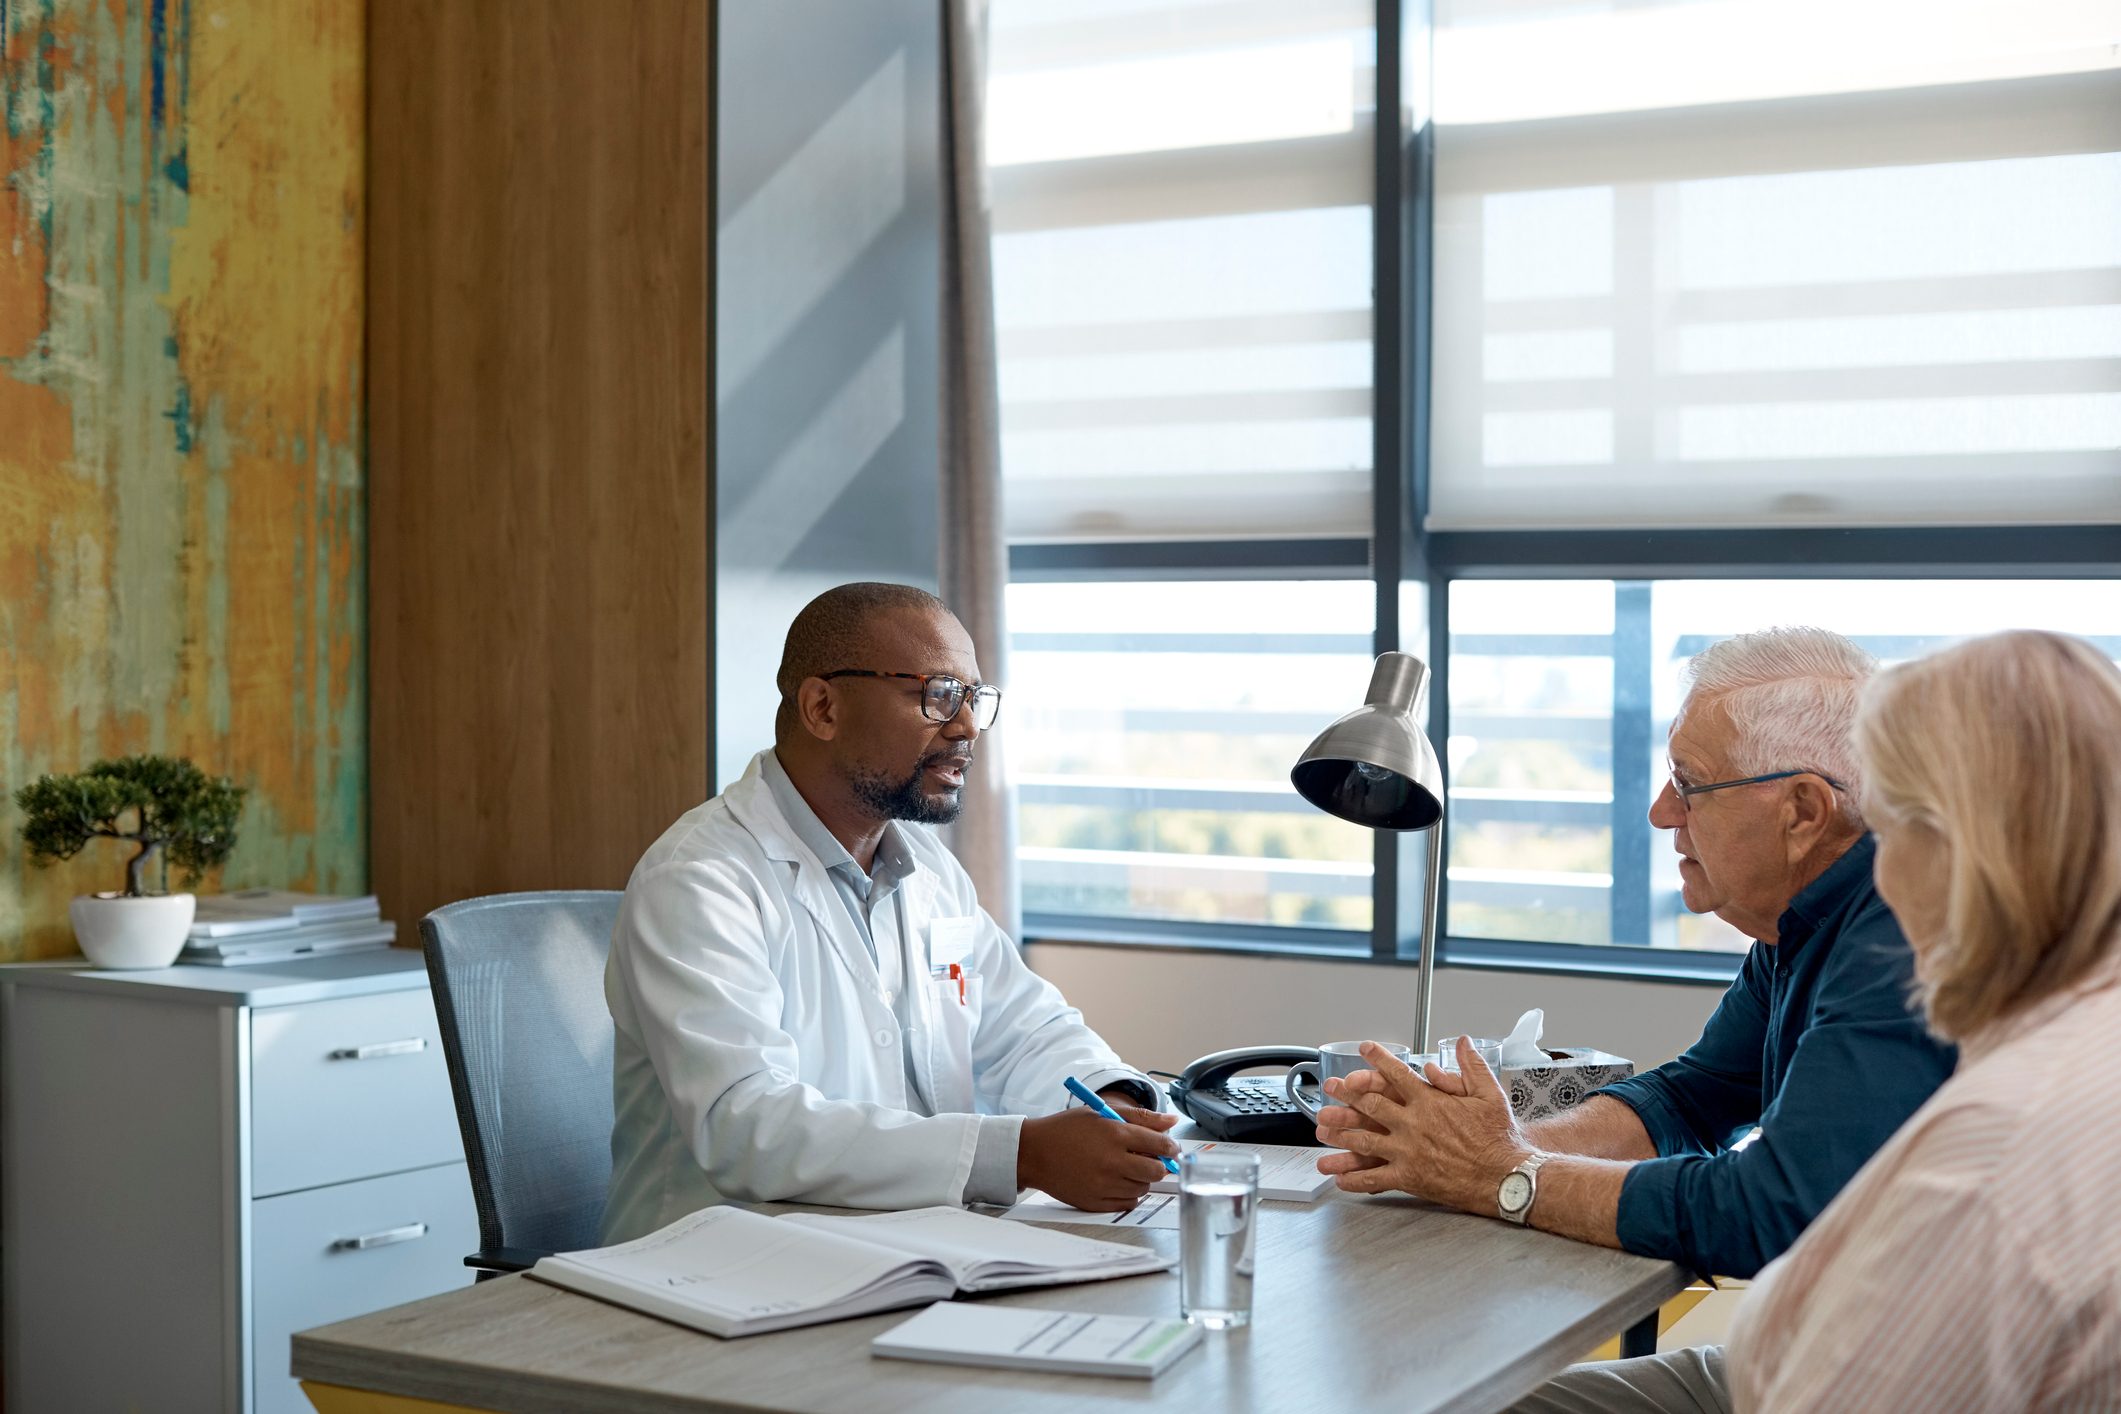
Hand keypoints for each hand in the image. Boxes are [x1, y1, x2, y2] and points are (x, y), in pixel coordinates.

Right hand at [1018, 1102, 1178, 1211]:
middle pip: (1156, 1171)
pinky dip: (1128, 1193)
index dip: (1171, 1147)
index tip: (1171, 1148)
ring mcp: (1103, 1185)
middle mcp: (1111, 1162)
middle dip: (1158, 1164)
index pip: (1160, 1144)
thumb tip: (1172, 1120)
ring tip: (1124, 1166)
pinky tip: (1116, 1180)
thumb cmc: (1067, 1129)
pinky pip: (1127, 1203)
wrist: (1034, 1153)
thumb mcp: (1102, 1113)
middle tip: (1149, 1158)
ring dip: (1141, 1177)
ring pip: (1143, 1187)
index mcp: (1115, 1134)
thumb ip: (1141, 1117)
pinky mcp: (1096, 1203)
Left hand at [1313, 1039, 1530, 1215]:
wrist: (1506, 1178)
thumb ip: (1472, 1066)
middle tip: (1330, 1087)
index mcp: (1430, 1101)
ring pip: (1365, 1139)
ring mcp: (1408, 1152)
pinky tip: (1339, 1178)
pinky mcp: (1410, 1178)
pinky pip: (1375, 1178)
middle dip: (1347, 1094)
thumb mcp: (1490, 1094)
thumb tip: (1462, 1041)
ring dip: (1341, 1133)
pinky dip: (1355, 1178)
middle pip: (1371, 1104)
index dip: (1378, 1059)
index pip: (1397, 1074)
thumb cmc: (1499, 1137)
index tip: (1364, 1048)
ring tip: (1322, 1129)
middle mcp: (1413, 1124)